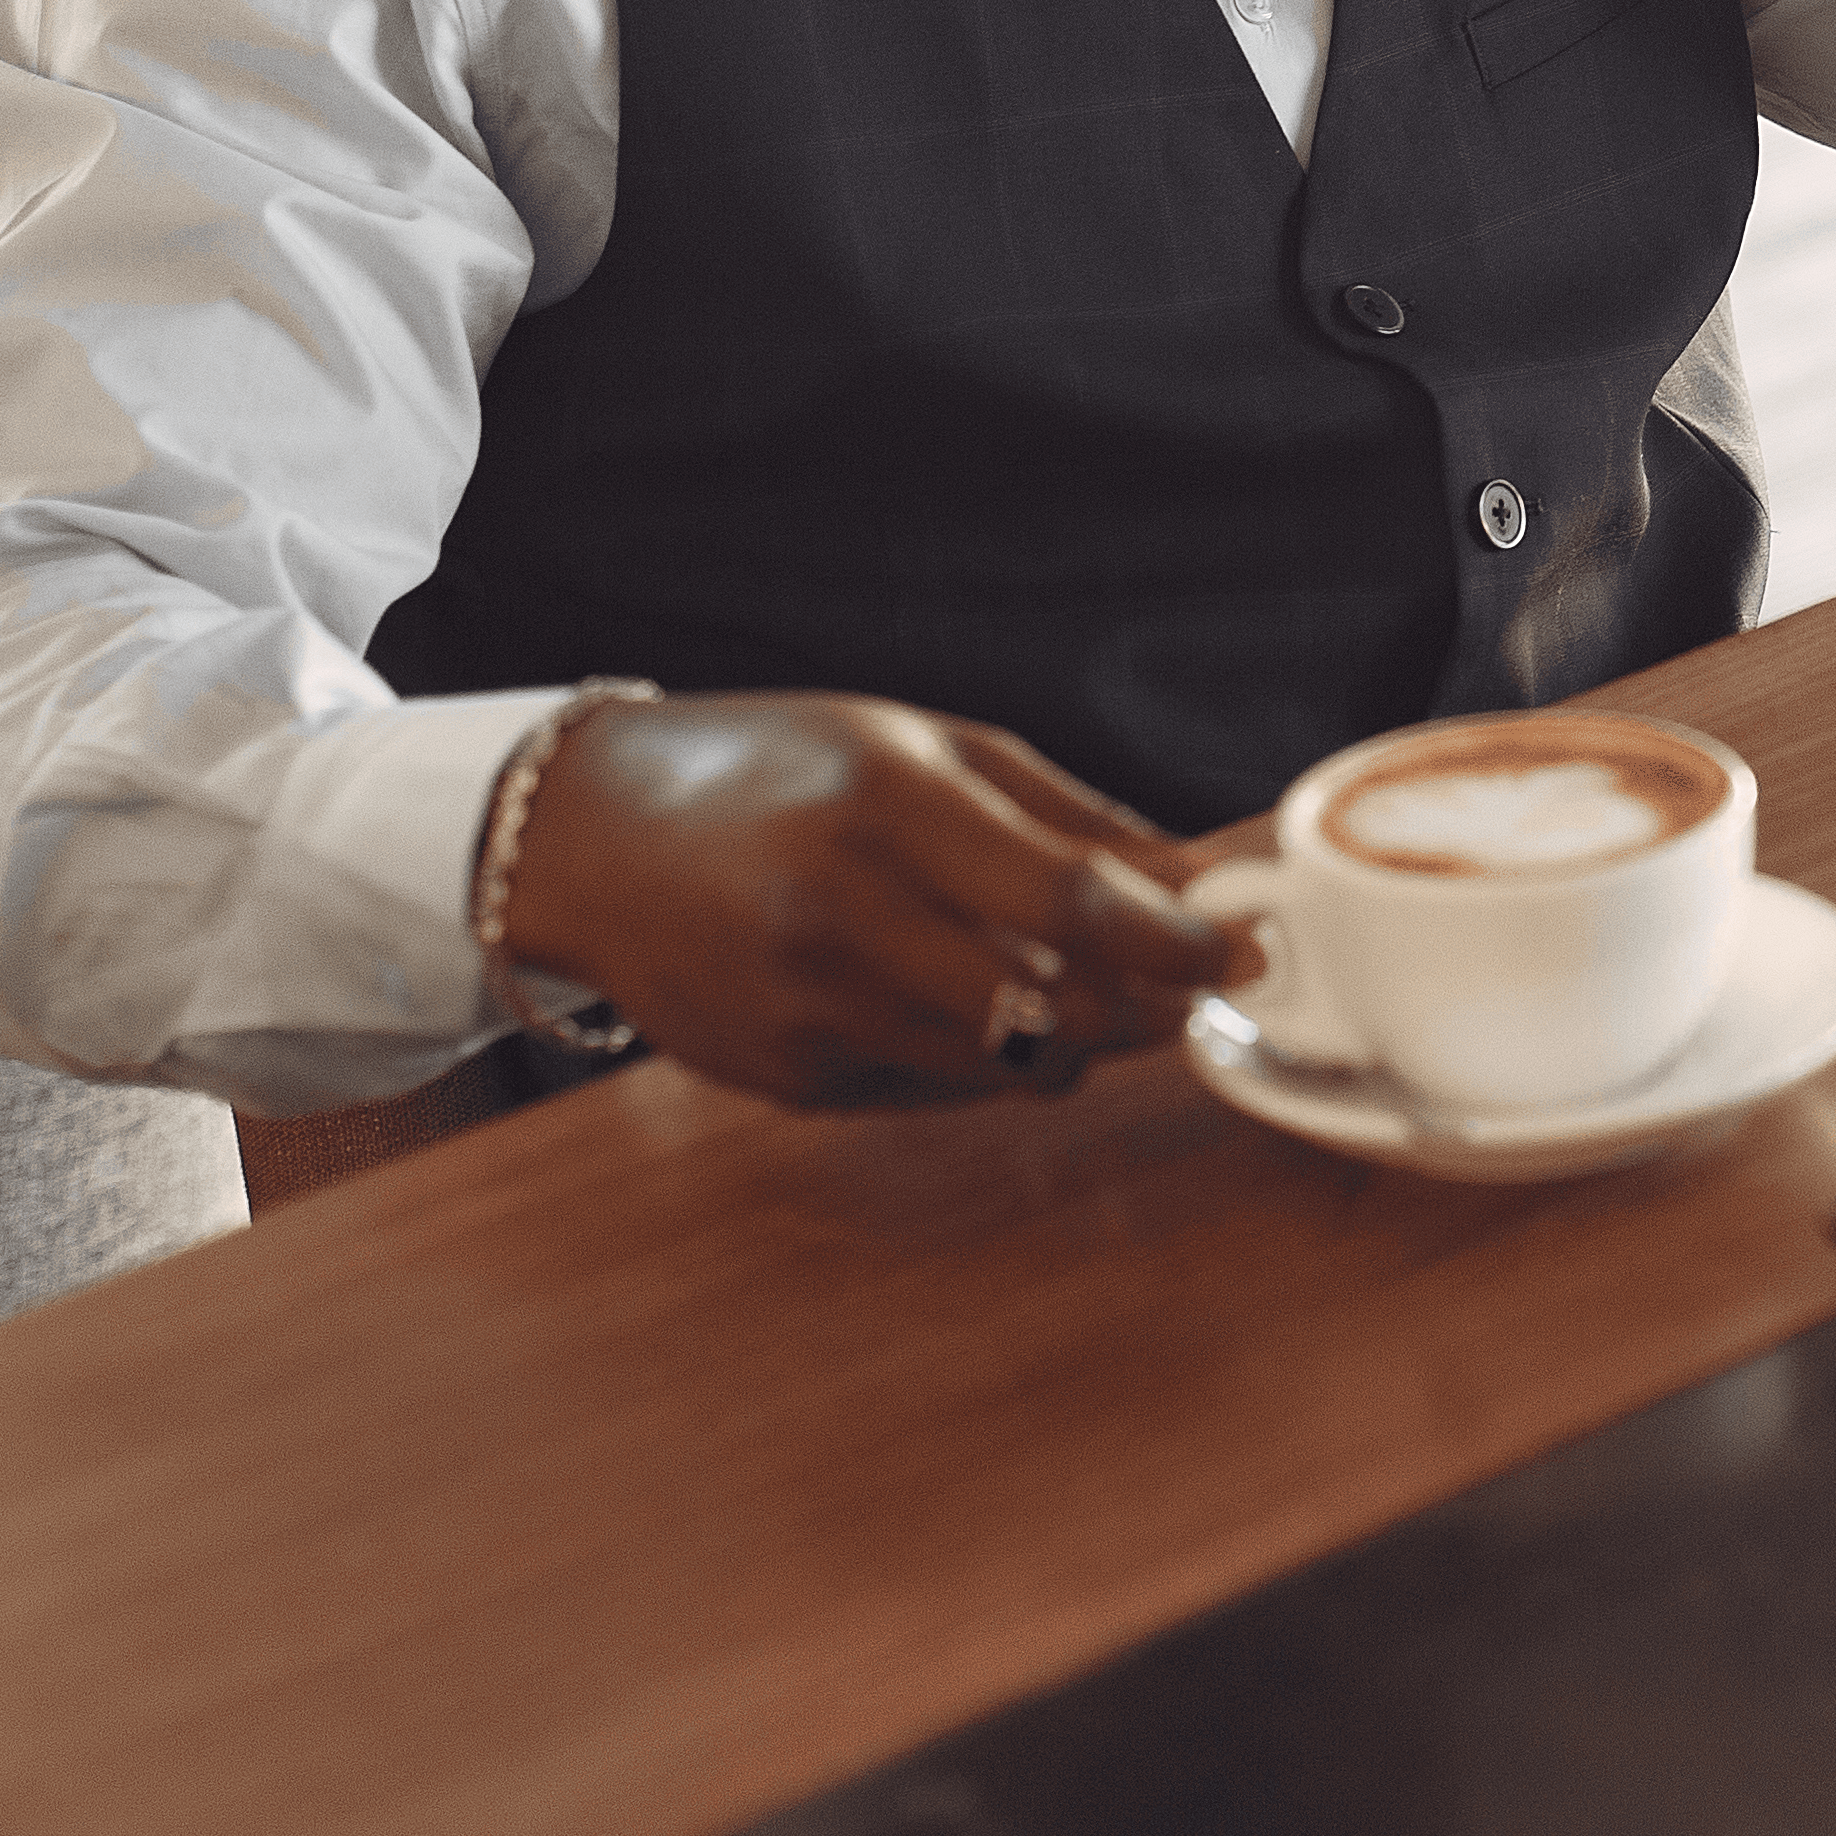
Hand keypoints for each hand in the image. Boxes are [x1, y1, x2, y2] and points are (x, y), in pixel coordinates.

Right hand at [488, 693, 1237, 1110]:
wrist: (591, 840)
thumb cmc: (773, 769)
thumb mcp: (925, 747)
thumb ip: (1068, 817)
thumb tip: (1197, 877)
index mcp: (886, 806)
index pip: (1073, 902)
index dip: (1178, 941)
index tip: (1244, 950)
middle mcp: (842, 916)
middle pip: (1054, 1010)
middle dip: (1148, 1010)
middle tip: (1192, 987)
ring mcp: (807, 1011)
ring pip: (1007, 1068)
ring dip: (1077, 1041)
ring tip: (1092, 989)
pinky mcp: (785, 1081)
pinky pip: (934, 1088)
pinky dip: (981, 1057)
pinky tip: (965, 1000)